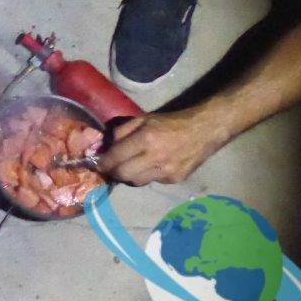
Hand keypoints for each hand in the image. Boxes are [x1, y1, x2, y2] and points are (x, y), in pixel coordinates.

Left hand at [98, 109, 226, 185]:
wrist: (203, 131)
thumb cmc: (170, 122)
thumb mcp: (143, 119)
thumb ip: (122, 131)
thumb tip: (107, 146)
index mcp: (145, 139)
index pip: (116, 157)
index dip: (103, 163)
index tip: (96, 164)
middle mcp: (155, 158)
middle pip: (124, 175)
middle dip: (113, 173)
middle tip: (109, 169)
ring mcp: (166, 172)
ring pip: (137, 182)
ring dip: (128, 176)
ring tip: (127, 168)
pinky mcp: (175, 179)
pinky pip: (152, 181)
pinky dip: (146, 175)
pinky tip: (149, 166)